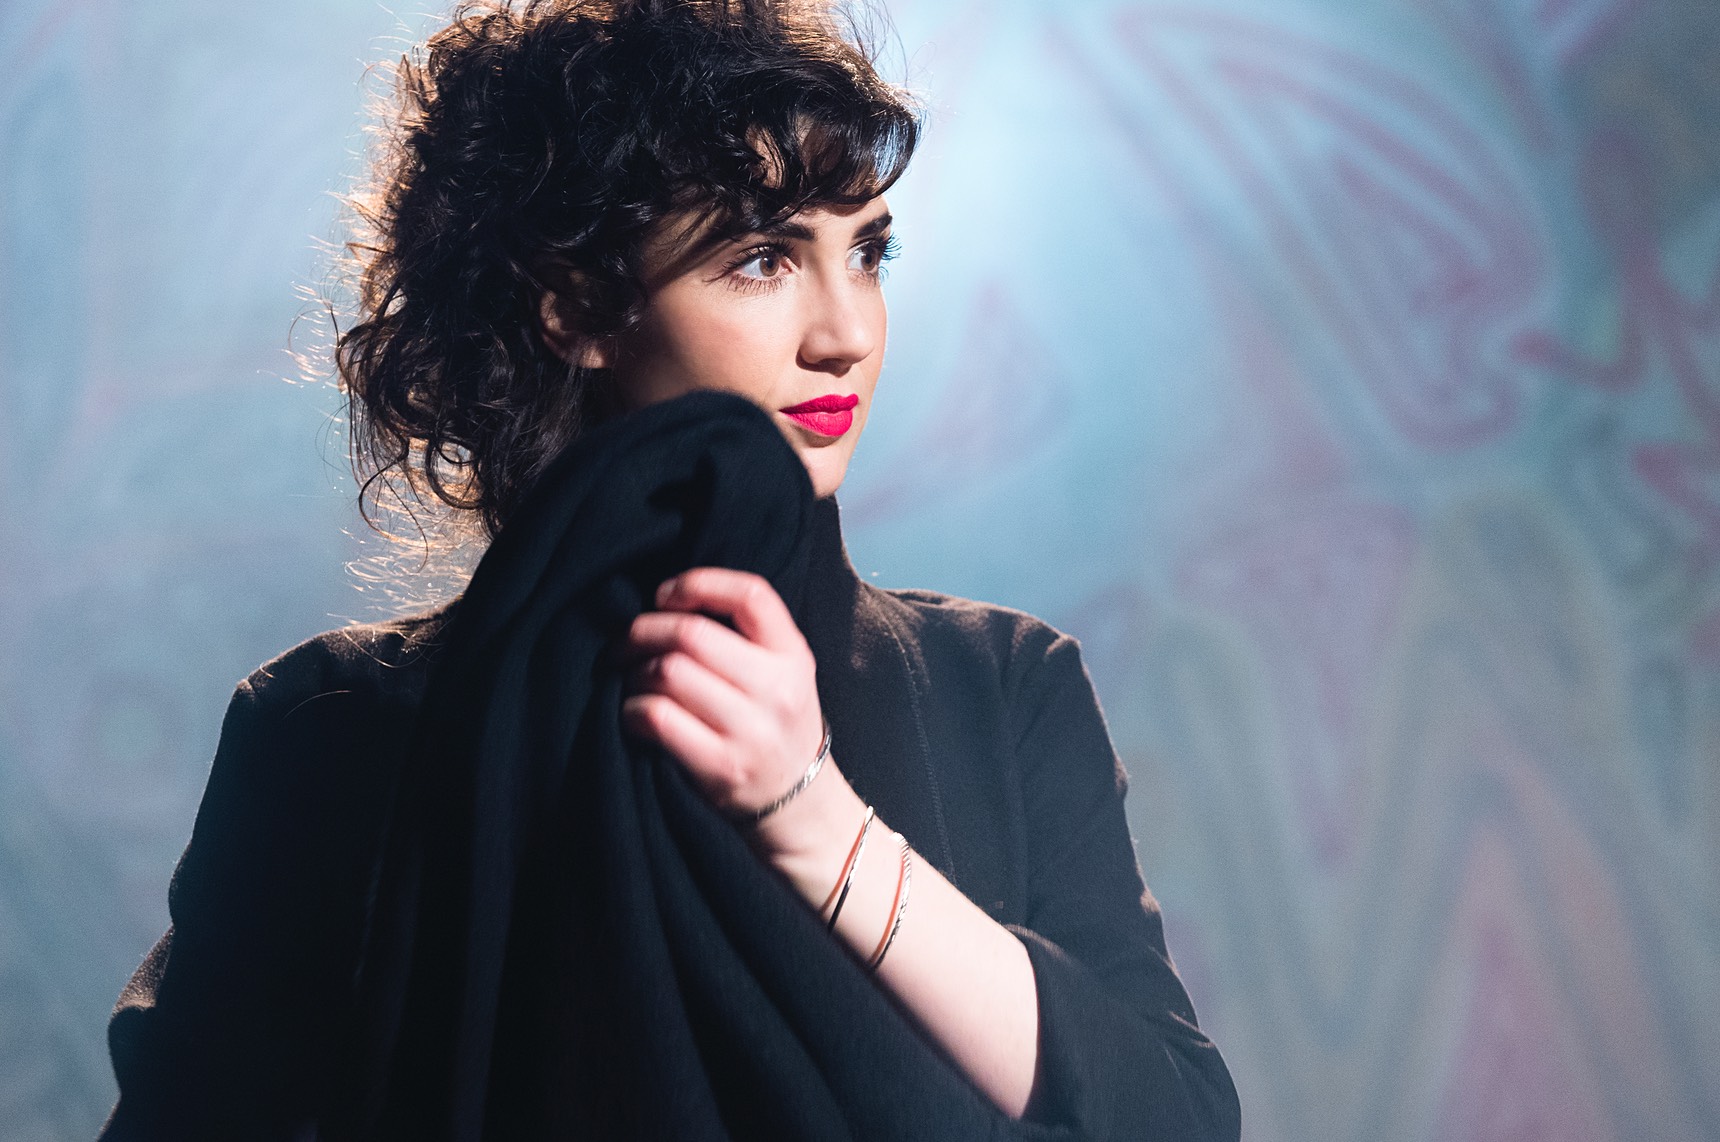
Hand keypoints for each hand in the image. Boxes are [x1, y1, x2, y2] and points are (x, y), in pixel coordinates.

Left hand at [621, 568, 850, 859]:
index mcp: (794, 656)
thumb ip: (746, 638)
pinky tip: (636, 713)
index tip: (665, 595)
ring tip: (634, 680)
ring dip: (635, 672)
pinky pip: (657, 717)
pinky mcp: (721, 767)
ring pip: (668, 672)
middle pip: (692, 633)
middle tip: (625, 642)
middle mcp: (778, 690)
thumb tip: (666, 604)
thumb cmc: (777, 729)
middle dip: (643, 630)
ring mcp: (751, 730)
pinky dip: (633, 709)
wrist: (799, 807)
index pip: (750, 595)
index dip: (699, 583)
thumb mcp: (785, 675)